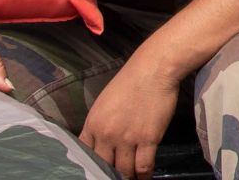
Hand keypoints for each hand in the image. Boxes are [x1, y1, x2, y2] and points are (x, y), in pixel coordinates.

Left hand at [80, 54, 180, 179]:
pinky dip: (144, 175)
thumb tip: (101, 143)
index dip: (91, 166)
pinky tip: (146, 176)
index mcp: (93, 124)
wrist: (153, 70)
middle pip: (103, 166)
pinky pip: (143, 166)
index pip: (84, 155)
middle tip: (115, 176)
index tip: (97, 171)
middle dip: (109, 175)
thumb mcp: (105, 103)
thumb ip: (99, 124)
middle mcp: (106, 134)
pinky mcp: (148, 139)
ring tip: (131, 178)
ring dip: (128, 177)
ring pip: (124, 171)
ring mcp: (127, 138)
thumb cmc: (130, 82)